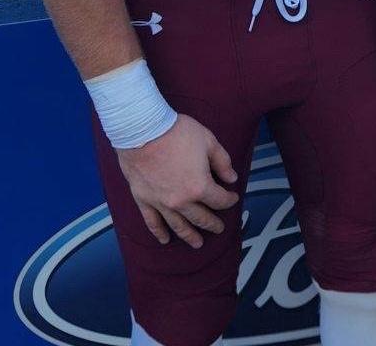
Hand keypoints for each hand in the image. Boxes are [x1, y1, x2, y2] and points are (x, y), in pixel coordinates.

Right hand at [116, 114, 239, 246]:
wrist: (143, 131)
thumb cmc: (177, 133)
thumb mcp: (208, 141)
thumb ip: (222, 162)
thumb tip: (232, 178)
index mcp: (199, 187)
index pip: (219, 200)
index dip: (229, 199)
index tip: (232, 197)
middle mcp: (181, 201)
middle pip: (200, 217)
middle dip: (212, 223)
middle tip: (219, 228)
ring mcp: (161, 203)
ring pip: (178, 225)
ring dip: (189, 236)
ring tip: (198, 244)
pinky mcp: (144, 200)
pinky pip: (153, 222)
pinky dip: (159, 233)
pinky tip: (165, 240)